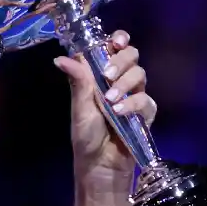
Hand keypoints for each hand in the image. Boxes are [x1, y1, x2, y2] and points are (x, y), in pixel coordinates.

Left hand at [53, 30, 154, 182]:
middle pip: (132, 56)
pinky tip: (119, 112)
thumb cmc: (86, 136)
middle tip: (108, 74)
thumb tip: (60, 58)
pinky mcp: (145, 114)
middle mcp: (120, 81)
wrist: (99, 165)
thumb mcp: (79, 107)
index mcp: (101, 75)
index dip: (118, 40)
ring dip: (124, 84)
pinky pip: (146, 100)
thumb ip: (78, 81)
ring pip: (140, 75)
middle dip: (122, 60)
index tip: (116, 42)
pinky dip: (133, 104)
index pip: (114, 48)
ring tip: (110, 100)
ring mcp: (134, 96)